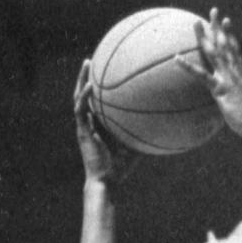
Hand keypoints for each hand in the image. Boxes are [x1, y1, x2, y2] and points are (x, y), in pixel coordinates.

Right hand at [74, 60, 135, 184]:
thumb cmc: (120, 168)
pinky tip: (91, 84)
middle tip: (92, 61)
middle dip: (87, 77)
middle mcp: (89, 124)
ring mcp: (84, 127)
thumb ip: (143, 132)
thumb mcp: (134, 144)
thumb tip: (163, 122)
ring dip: (81, 80)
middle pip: (85, 96)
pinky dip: (85, 96)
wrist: (107, 181)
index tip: (105, 71)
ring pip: (78, 98)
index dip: (99, 88)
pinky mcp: (82, 132)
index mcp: (98, 126)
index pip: (97, 103)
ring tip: (87, 63)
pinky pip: (80, 109)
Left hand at [179, 9, 241, 138]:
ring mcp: (227, 78)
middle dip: (217, 28)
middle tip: (212, 12)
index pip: (235, 50)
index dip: (230, 35)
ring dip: (204, 36)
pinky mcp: (220, 88)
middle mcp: (235, 71)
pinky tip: (176, 58)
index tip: (226, 22)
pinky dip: (187, 66)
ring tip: (196, 23)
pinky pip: (201, 75)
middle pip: (224, 45)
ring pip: (213, 52)